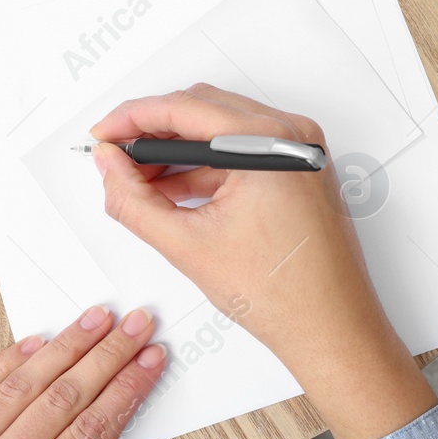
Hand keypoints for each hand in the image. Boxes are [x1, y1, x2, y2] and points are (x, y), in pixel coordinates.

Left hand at [0, 306, 175, 438]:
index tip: (151, 361)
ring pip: (17, 388)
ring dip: (62, 348)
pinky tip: (35, 342)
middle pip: (60, 402)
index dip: (126, 392)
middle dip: (105, 357)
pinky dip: (4, 364)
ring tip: (95, 320)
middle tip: (135, 325)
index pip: (90, 434)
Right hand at [90, 83, 436, 438]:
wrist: (333, 331)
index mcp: (268, 142)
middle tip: (116, 157)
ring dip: (178, 149)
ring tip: (140, 179)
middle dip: (153, 131)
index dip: (132, 118)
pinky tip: (175, 189)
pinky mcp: (301, 168)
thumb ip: (133, 200)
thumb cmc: (284, 296)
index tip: (104, 133)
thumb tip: (110, 165)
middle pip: (202, 109)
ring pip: (221, 128)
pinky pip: (243, 150)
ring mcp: (300, 150)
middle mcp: (291, 135)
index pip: (182, 108)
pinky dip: (206, 164)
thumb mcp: (187, 245)